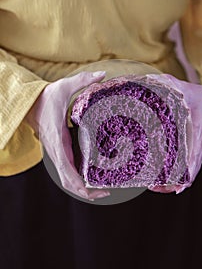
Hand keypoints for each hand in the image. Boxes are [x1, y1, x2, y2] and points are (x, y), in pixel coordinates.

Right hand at [26, 70, 110, 200]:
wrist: (30, 103)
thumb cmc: (47, 97)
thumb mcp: (64, 86)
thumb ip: (82, 80)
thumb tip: (102, 75)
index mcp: (58, 140)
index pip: (67, 170)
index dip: (80, 184)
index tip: (95, 190)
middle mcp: (56, 152)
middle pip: (68, 182)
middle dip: (85, 192)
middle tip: (104, 193)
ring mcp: (57, 154)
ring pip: (67, 180)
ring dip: (81, 188)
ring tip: (101, 190)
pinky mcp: (59, 152)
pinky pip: (67, 171)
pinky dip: (77, 179)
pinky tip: (91, 177)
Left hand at [146, 73, 201, 193]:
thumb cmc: (200, 98)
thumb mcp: (183, 89)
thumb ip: (165, 84)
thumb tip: (145, 80)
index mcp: (196, 134)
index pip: (193, 160)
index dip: (184, 176)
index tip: (173, 186)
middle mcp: (197, 147)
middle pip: (187, 174)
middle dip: (170, 184)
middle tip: (152, 185)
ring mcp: (196, 151)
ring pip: (186, 174)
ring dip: (171, 183)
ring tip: (154, 185)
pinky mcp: (193, 151)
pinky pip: (186, 168)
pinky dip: (176, 176)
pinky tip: (163, 180)